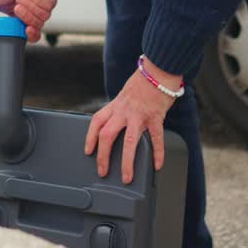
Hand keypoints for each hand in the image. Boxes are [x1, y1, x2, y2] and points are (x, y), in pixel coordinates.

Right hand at [0, 0, 57, 42]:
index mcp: (21, 19)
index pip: (31, 36)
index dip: (31, 35)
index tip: (26, 30)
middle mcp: (33, 15)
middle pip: (37, 27)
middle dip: (26, 17)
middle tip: (17, 6)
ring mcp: (43, 7)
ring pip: (43, 17)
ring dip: (30, 6)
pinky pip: (47, 6)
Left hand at [84, 58, 181, 183]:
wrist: (159, 70)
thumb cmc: (143, 82)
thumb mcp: (125, 94)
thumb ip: (120, 109)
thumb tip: (117, 123)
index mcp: (115, 105)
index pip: (96, 122)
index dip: (89, 137)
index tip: (88, 151)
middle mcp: (124, 111)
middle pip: (107, 135)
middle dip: (103, 156)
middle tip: (103, 171)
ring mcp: (139, 115)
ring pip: (129, 141)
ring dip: (127, 162)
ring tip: (127, 177)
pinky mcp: (155, 117)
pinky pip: (156, 139)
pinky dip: (157, 153)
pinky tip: (157, 164)